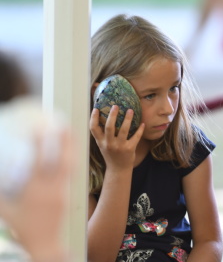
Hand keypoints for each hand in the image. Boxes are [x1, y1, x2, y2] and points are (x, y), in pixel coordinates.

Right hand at [0, 129, 72, 260]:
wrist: (43, 245)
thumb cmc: (19, 227)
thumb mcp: (4, 207)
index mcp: (33, 189)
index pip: (40, 160)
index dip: (42, 142)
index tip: (40, 127)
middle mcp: (50, 188)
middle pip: (61, 159)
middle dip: (63, 141)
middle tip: (62, 123)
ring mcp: (61, 191)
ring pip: (69, 165)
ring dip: (69, 148)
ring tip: (68, 133)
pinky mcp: (66, 195)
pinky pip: (70, 174)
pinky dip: (69, 160)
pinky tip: (68, 152)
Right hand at [90, 105, 144, 169]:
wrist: (118, 170)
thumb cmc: (111, 155)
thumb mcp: (102, 146)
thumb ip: (102, 135)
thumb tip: (104, 117)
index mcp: (101, 142)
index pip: (94, 129)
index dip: (94, 118)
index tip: (96, 109)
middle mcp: (109, 144)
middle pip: (109, 127)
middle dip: (112, 115)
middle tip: (116, 106)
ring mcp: (119, 146)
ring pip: (123, 130)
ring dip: (128, 119)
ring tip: (130, 110)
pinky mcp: (129, 149)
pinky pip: (136, 137)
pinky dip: (140, 130)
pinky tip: (142, 124)